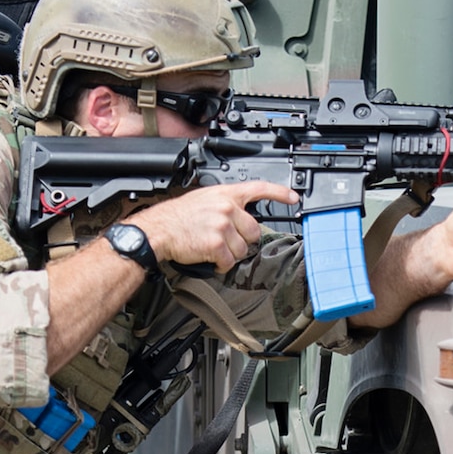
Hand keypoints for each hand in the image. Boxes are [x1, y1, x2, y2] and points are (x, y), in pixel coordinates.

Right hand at [128, 181, 298, 273]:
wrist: (159, 230)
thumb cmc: (177, 217)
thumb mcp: (203, 199)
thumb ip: (224, 204)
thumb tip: (239, 215)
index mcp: (225, 194)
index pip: (259, 188)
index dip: (279, 193)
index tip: (293, 198)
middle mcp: (227, 208)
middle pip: (254, 231)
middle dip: (243, 240)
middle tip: (226, 241)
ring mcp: (223, 225)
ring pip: (242, 249)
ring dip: (230, 255)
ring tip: (212, 249)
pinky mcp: (217, 244)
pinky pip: (229, 261)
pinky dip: (220, 265)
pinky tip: (209, 258)